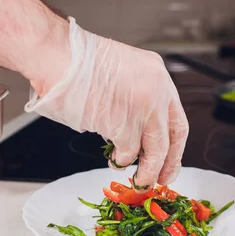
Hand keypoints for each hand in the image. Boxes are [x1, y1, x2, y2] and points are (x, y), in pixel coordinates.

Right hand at [25, 18, 188, 188]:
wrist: (58, 56)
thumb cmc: (77, 62)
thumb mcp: (122, 71)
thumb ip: (136, 97)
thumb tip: (139, 131)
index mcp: (157, 74)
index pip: (176, 118)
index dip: (175, 145)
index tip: (170, 160)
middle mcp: (157, 90)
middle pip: (171, 137)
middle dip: (167, 164)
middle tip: (161, 178)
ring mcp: (143, 108)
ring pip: (154, 151)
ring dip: (146, 171)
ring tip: (138, 179)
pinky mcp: (125, 125)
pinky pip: (128, 153)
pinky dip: (120, 160)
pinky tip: (113, 158)